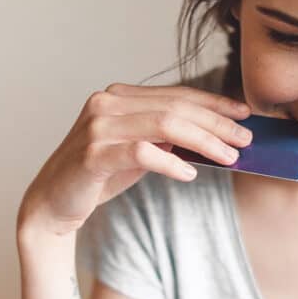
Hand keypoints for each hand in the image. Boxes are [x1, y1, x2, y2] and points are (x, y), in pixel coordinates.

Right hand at [17, 83, 251, 237]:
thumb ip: (164, 138)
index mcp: (118, 96)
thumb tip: (212, 135)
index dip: (213, 102)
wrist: (53, 203)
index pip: (175, 94)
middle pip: (175, 107)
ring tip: (228, 156)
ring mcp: (98, 126)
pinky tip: (190, 175)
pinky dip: (171, 164)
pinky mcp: (93, 153)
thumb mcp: (136, 152)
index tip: (243, 113)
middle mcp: (106, 103)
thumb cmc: (96, 177)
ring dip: (203, 141)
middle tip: (245, 139)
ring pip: (164, 125)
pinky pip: (143, 152)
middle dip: (216, 122)